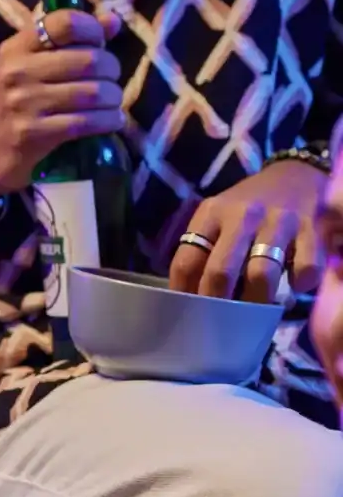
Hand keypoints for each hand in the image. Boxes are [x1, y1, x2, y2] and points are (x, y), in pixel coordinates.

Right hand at [0, 8, 126, 196]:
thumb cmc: (13, 101)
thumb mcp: (30, 64)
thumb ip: (71, 41)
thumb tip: (113, 21)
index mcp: (17, 48)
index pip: (65, 23)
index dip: (93, 30)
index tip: (99, 44)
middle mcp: (18, 71)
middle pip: (90, 60)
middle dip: (111, 71)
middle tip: (110, 80)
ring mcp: (24, 103)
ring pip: (93, 92)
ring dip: (113, 98)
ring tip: (112, 102)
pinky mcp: (33, 134)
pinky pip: (87, 122)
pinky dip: (109, 120)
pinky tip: (111, 120)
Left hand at [168, 159, 323, 301]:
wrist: (295, 174)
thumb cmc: (247, 206)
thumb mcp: (217, 217)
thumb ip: (204, 250)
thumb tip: (191, 301)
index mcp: (211, 214)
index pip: (187, 262)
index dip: (184, 295)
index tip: (187, 315)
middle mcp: (243, 215)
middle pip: (221, 273)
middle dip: (217, 306)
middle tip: (219, 323)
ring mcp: (279, 221)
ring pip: (261, 275)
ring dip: (257, 301)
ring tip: (255, 313)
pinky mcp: (312, 228)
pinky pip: (305, 269)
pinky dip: (298, 285)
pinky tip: (292, 286)